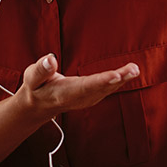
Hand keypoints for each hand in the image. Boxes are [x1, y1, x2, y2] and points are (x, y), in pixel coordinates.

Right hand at [18, 53, 139, 120]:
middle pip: (101, 89)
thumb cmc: (36, 88)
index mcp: (64, 94)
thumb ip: (41, 70)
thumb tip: (51, 59)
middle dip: (118, 79)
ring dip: (123, 79)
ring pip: (107, 89)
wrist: (38, 107)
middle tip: (133, 70)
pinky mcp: (91, 96)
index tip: (116, 76)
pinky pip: (108, 89)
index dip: (101, 81)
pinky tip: (130, 72)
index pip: (85, 87)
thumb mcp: (32, 78)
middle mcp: (79, 99)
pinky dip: (120, 80)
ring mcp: (86, 99)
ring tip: (134, 69)